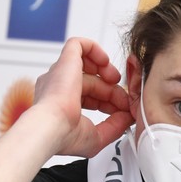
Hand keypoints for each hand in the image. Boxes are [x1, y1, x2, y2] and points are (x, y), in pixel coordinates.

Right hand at [33, 37, 133, 157]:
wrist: (52, 128)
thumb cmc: (66, 135)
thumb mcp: (98, 137)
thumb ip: (115, 126)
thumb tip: (128, 118)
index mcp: (62, 104)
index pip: (91, 97)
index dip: (109, 101)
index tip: (123, 110)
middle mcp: (59, 87)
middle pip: (92, 82)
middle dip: (112, 90)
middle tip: (125, 100)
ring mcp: (61, 73)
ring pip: (86, 63)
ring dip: (105, 70)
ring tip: (115, 79)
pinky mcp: (65, 61)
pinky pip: (78, 44)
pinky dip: (94, 49)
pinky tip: (105, 62)